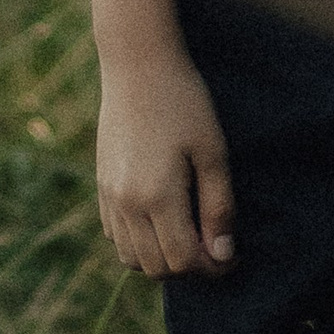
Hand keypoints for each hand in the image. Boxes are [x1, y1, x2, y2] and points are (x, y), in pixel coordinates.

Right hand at [96, 49, 237, 278]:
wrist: (138, 65)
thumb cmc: (184, 102)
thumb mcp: (212, 150)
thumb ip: (218, 205)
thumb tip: (222, 254)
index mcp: (157, 196)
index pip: (182, 260)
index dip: (212, 266)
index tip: (232, 255)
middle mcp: (127, 204)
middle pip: (156, 267)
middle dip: (189, 266)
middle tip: (215, 245)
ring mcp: (109, 197)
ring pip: (131, 258)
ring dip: (162, 258)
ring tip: (190, 234)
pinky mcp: (101, 187)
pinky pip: (116, 236)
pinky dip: (139, 243)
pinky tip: (162, 220)